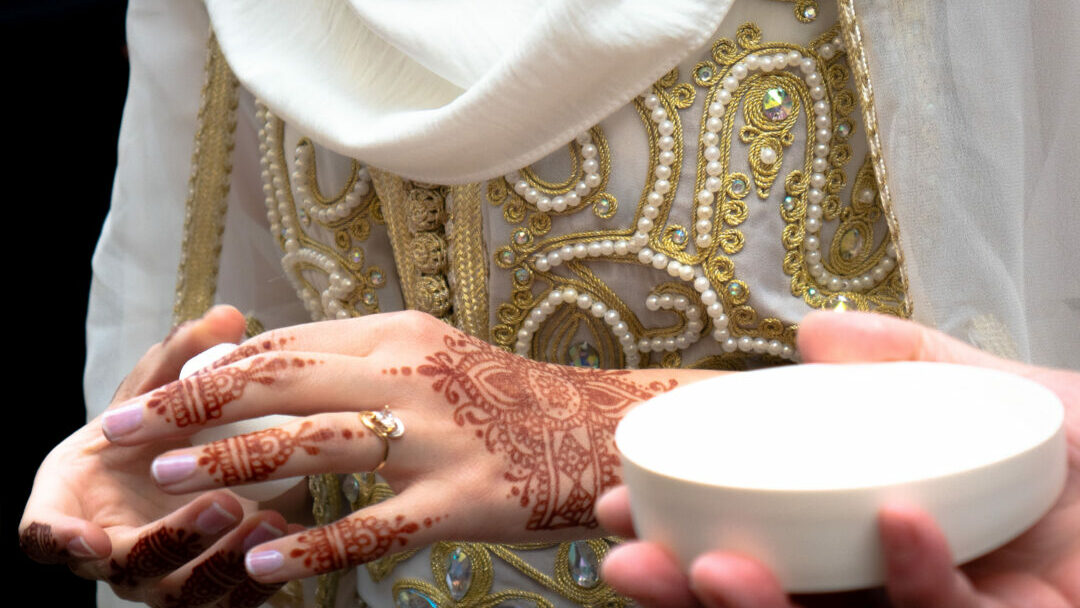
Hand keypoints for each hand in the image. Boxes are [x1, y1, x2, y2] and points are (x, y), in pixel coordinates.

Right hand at [20, 305, 292, 606]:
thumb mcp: (160, 389)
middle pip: (129, 566)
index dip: (58, 541)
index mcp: (73, 504)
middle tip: (222, 503)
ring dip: (222, 563)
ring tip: (268, 522)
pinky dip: (256, 581)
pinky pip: (225, 603)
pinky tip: (290, 543)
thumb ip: (180, 356)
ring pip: (180, 593)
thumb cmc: (152, 430)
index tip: (88, 534)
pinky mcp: (204, 592)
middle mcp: (110, 552)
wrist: (181, 467)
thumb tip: (225, 315)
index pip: (42, 537)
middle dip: (175, 539)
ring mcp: (156, 579)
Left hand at [99, 310, 710, 582]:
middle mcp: (410, 375)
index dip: (212, 370)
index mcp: (398, 334)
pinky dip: (313, 544)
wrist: (593, 432)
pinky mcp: (459, 499)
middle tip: (120, 427)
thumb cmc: (501, 396)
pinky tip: (261, 560)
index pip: (287, 346)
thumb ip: (352, 357)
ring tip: (162, 479)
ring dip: (232, 462)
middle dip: (193, 404)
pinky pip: (374, 526)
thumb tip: (262, 364)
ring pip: (317, 445)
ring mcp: (435, 438)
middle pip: (284, 381)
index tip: (153, 392)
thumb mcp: (427, 355)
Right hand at [596, 311, 1079, 607]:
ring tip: (713, 566)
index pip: (761, 551)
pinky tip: (901, 526)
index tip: (619, 506)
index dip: (680, 537)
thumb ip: (914, 362)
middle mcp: (901, 598)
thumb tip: (808, 333)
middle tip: (630, 560)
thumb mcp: (1007, 391)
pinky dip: (921, 586)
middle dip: (693, 595)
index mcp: (879, 546)